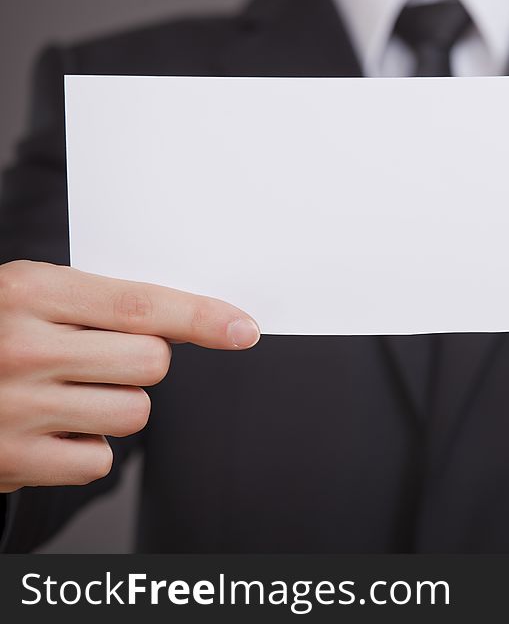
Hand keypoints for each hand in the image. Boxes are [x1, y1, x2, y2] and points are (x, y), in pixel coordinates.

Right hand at [0, 260, 259, 492]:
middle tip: (101, 360)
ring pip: (134, 413)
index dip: (200, 316)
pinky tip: (51, 429)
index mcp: (30, 292)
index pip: (140, 305)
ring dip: (116, 407)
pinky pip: (99, 460)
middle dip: (142, 364)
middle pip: (150, 364)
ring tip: (70, 394)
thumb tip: (195, 318)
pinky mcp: (12, 459)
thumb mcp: (30, 295)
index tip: (243, 328)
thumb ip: (100, 303)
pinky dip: (86, 449)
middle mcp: (22, 348)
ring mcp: (15, 407)